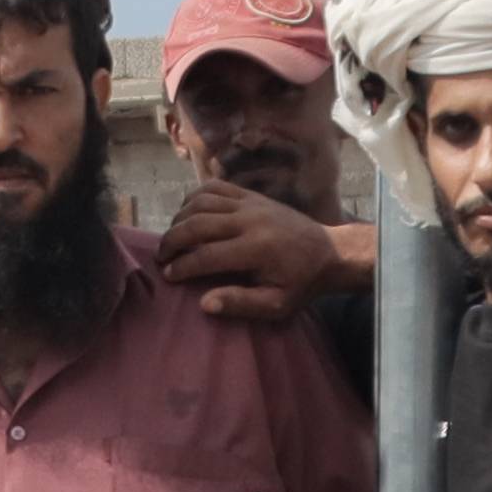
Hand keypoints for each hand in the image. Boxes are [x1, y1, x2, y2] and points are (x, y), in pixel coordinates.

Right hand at [153, 179, 361, 323]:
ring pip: (201, 201)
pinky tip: (187, 213)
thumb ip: (242, 303)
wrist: (330, 251)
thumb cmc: (301, 283)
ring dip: (179, 218)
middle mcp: (249, 220)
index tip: (168, 276)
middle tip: (161, 257)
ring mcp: (250, 203)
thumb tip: (205, 303)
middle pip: (196, 224)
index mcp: (256, 250)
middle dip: (172, 241)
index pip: (206, 255)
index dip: (182, 266)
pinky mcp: (251, 195)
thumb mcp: (278, 304)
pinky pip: (214, 187)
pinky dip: (194, 197)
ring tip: (172, 238)